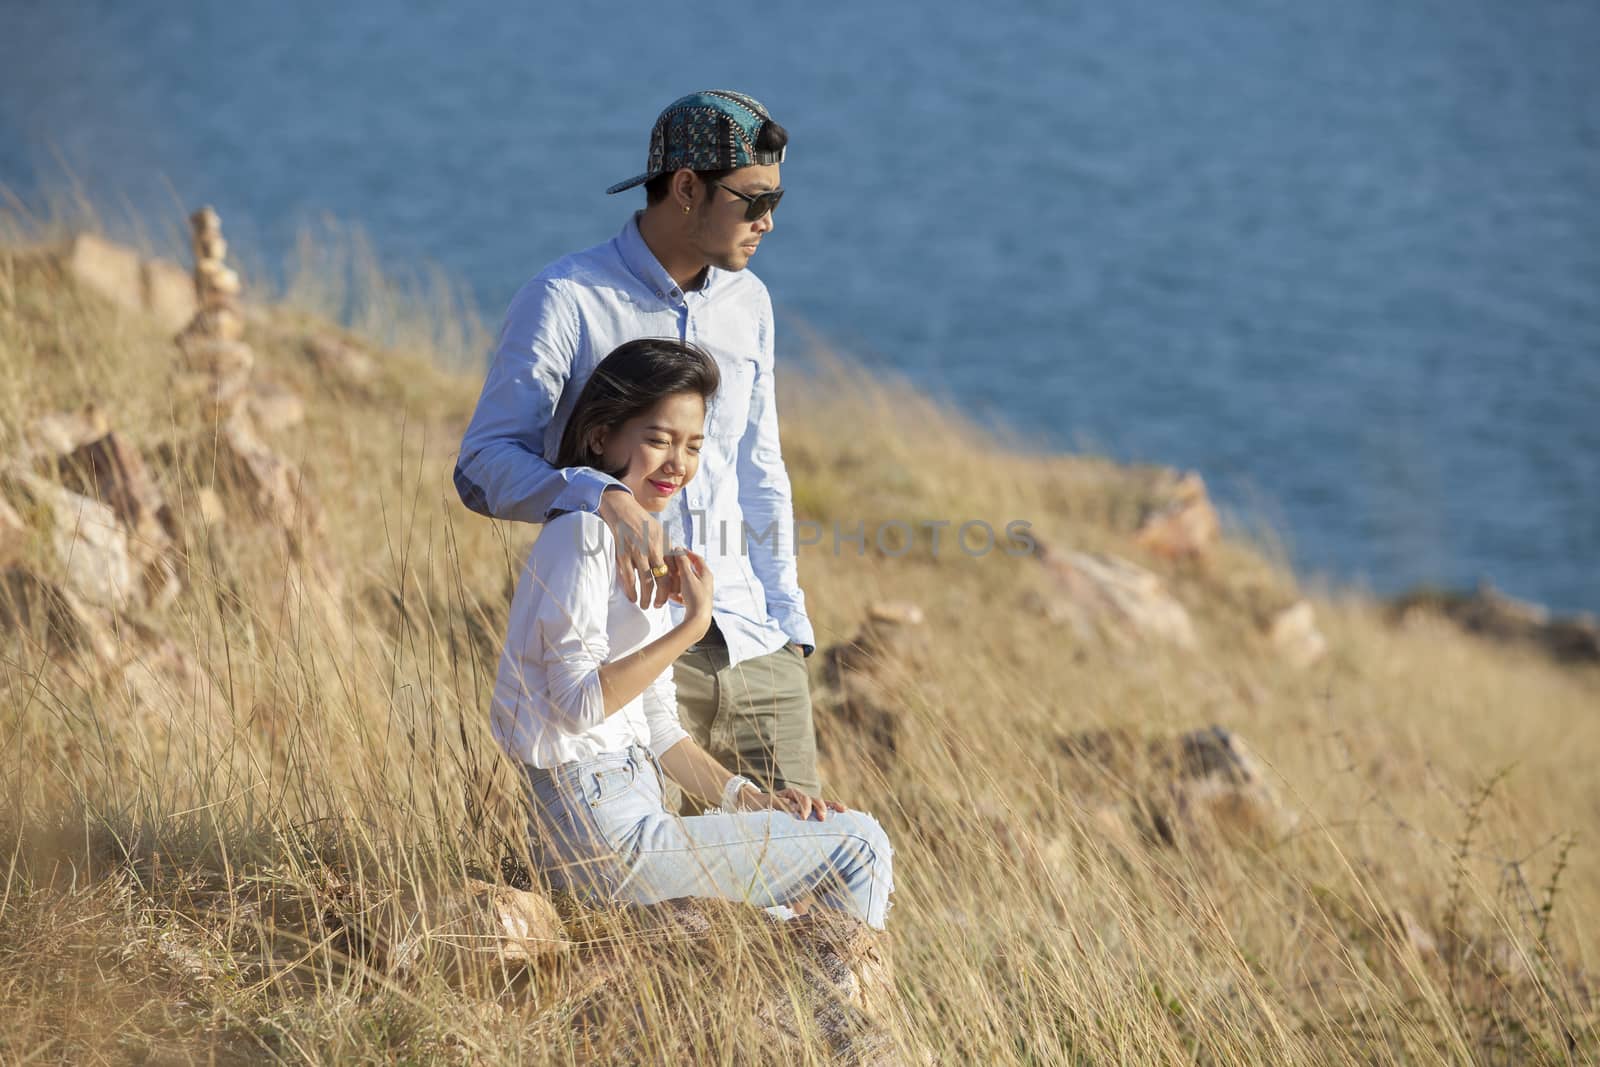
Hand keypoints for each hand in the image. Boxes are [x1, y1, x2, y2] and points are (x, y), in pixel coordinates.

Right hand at [597, 489, 669, 608]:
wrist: (621, 508)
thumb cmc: (640, 520)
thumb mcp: (658, 531)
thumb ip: (665, 547)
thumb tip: (671, 564)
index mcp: (664, 543)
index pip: (675, 569)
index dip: (675, 585)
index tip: (673, 594)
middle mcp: (653, 549)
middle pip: (663, 579)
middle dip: (662, 596)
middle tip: (660, 605)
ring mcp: (638, 552)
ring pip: (646, 582)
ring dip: (646, 597)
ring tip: (645, 605)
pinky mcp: (623, 554)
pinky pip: (629, 578)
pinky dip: (631, 591)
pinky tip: (632, 597)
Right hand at [669, 549, 713, 636]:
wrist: (698, 619)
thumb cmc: (695, 597)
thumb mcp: (687, 577)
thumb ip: (682, 563)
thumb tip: (679, 550)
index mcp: (706, 574)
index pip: (697, 559)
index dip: (687, 553)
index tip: (678, 550)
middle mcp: (705, 583)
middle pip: (691, 571)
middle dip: (680, 569)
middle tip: (671, 565)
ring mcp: (700, 593)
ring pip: (687, 583)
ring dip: (677, 581)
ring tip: (668, 581)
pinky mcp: (695, 602)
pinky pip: (684, 594)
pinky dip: (677, 593)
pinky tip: (669, 595)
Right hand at [744, 786, 844, 821]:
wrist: (752, 805)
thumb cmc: (774, 819)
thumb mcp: (790, 824)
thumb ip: (801, 829)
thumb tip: (820, 844)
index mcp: (804, 806)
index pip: (822, 804)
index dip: (833, 805)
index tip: (844, 810)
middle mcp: (797, 799)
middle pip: (814, 798)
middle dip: (820, 806)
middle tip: (822, 818)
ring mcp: (786, 797)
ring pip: (800, 796)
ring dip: (804, 805)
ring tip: (804, 816)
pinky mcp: (773, 799)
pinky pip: (781, 800)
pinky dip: (786, 805)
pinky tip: (790, 812)